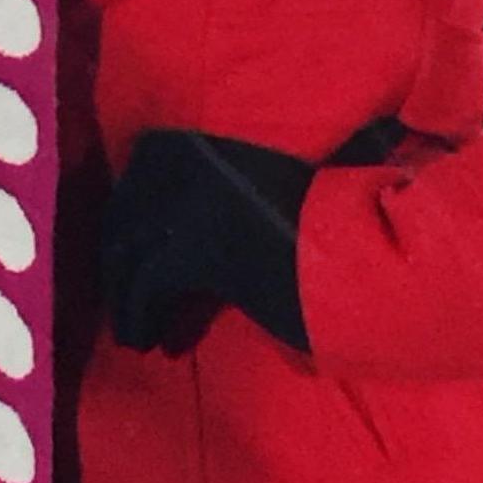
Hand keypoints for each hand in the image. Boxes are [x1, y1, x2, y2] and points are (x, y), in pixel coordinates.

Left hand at [101, 129, 315, 354]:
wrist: (363, 260)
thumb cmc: (319, 234)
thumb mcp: (252, 200)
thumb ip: (209, 202)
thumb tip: (159, 241)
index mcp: (205, 137)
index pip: (140, 174)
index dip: (128, 223)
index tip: (126, 260)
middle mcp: (191, 156)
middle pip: (126, 211)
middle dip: (119, 263)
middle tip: (126, 304)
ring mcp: (193, 199)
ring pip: (129, 251)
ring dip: (126, 298)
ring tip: (135, 335)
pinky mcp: (199, 246)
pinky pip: (149, 286)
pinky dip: (143, 318)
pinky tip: (154, 345)